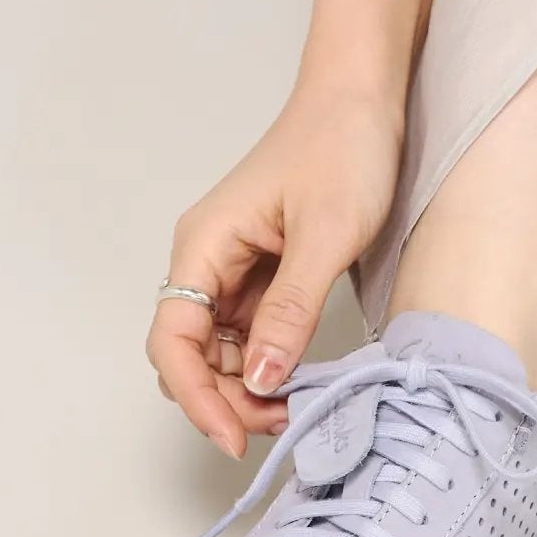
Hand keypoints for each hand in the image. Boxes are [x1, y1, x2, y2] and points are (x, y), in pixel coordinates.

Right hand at [147, 80, 402, 455]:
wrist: (363, 99)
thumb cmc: (342, 148)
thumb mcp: (326, 233)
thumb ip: (292, 310)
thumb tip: (262, 381)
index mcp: (203, 245)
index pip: (172, 340)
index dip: (197, 397)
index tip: (236, 437)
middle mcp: (208, 261)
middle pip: (190, 355)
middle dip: (225, 400)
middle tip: (283, 426)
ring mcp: (235, 269)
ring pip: (221, 351)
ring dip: (248, 388)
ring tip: (299, 408)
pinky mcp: (265, 274)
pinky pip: (252, 334)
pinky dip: (270, 365)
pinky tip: (303, 379)